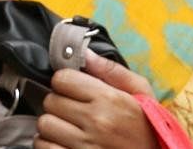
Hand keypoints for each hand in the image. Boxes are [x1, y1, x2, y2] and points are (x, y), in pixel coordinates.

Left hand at [35, 51, 157, 148]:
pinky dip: (50, 145)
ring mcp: (84, 145)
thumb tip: (84, 53)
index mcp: (109, 99)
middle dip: (60, 104)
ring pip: (44, 125)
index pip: (62, 79)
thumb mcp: (140, 94)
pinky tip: (66, 144)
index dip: (66, 82)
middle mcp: (95, 121)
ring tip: (71, 129)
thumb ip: (111, 71)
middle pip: (50, 101)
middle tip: (75, 112)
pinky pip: (44, 147)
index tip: (74, 90)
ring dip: (54, 126)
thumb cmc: (148, 129)